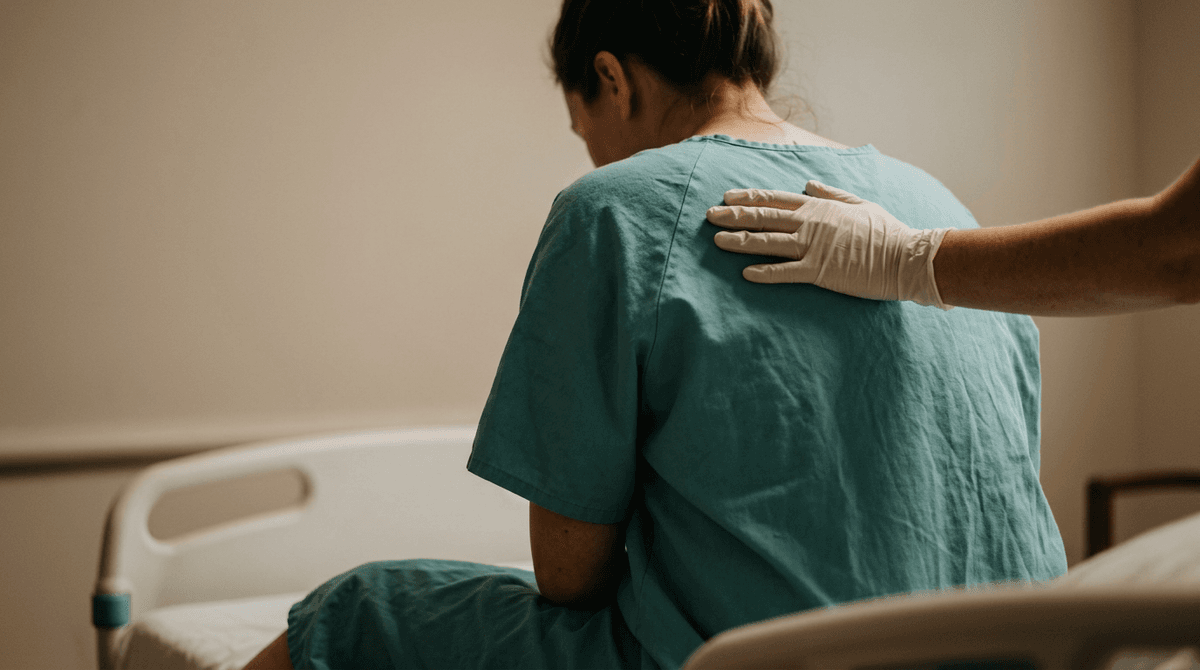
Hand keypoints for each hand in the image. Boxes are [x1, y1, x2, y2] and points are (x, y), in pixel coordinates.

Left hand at [706, 180, 952, 308]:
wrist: (906, 255)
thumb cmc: (886, 231)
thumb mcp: (859, 203)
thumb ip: (831, 193)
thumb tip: (808, 184)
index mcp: (819, 207)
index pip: (775, 199)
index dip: (748, 198)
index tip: (726, 197)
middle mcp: (812, 223)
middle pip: (764, 217)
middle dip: (734, 216)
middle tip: (708, 216)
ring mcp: (814, 247)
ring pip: (768, 242)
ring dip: (740, 241)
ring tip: (717, 241)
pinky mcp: (821, 271)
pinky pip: (787, 272)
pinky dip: (765, 273)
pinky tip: (746, 274)